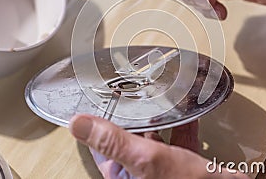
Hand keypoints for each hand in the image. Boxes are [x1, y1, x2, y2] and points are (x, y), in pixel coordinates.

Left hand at [69, 114, 248, 178]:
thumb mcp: (146, 159)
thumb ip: (113, 141)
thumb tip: (78, 124)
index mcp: (124, 175)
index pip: (101, 147)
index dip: (97, 124)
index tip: (96, 103)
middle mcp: (141, 173)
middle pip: (129, 140)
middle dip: (129, 117)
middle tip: (126, 95)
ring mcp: (164, 170)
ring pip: (154, 140)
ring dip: (156, 120)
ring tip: (155, 99)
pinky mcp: (184, 167)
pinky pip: (180, 142)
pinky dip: (183, 126)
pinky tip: (187, 113)